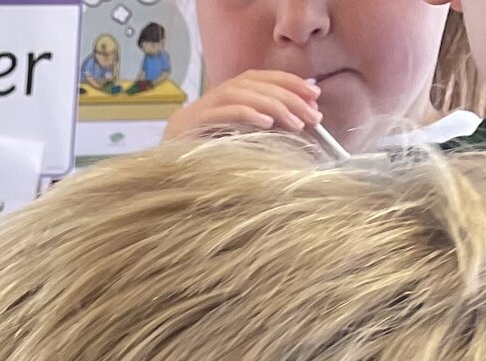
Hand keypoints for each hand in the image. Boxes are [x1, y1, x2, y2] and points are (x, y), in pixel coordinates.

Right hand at [165, 70, 320, 141]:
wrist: (169, 158)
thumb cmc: (209, 147)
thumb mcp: (242, 131)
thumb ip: (265, 120)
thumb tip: (300, 115)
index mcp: (235, 89)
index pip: (268, 78)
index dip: (293, 83)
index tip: (316, 96)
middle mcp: (223, 90)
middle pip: (261, 85)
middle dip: (291, 99)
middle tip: (312, 116)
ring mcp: (209, 104)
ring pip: (247, 94)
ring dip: (275, 107)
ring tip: (295, 123)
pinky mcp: (199, 120)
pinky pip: (228, 111)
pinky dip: (249, 114)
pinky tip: (266, 123)